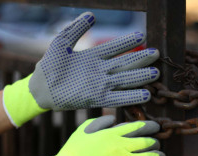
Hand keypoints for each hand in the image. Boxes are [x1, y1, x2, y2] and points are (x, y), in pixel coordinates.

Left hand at [3, 12, 159, 126]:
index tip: (141, 35)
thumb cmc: (50, 65)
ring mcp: (100, 85)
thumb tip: (91, 15)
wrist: (42, 88)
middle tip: (155, 54)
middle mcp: (100, 71)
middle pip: (124, 63)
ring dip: (139, 77)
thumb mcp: (61, 43)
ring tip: (155, 73)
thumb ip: (76, 29)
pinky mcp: (97, 98)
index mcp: (93, 57)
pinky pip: (117, 98)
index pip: (114, 47)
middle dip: (140, 59)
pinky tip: (145, 95)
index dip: (127, 42)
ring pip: (124, 79)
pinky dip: (131, 97)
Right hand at [23, 115, 165, 155]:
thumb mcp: (85, 129)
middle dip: (155, 142)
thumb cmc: (74, 150)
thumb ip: (100, 121)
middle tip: (157, 143)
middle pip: (147, 142)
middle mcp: (122, 146)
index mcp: (113, 134)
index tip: (156, 127)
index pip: (138, 127)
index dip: (150, 126)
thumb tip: (113, 118)